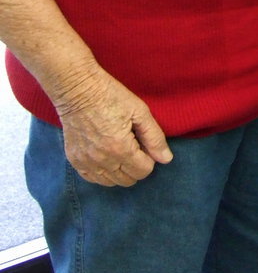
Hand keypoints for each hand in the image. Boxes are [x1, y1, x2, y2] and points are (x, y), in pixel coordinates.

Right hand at [54, 66, 172, 186]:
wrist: (78, 90)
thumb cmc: (111, 96)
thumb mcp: (140, 111)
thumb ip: (154, 137)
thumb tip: (166, 159)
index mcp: (121, 149)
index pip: (144, 171)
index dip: (149, 159)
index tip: (144, 145)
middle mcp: (103, 161)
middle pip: (128, 180)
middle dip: (137, 166)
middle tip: (134, 146)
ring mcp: (86, 162)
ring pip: (111, 182)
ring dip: (120, 171)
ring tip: (120, 150)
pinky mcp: (75, 160)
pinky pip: (93, 179)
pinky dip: (103, 172)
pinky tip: (106, 156)